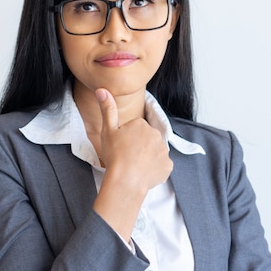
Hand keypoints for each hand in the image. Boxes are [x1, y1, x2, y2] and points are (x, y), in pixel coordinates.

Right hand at [93, 88, 172, 239]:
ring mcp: (164, 151)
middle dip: (139, 147)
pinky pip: (161, 166)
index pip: (135, 130)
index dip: (126, 139)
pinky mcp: (168, 166)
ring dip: (147, 158)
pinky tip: (143, 174)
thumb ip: (107, 109)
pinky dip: (154, 170)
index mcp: (142, 124)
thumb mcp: (107, 130)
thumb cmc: (115, 155)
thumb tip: (102, 89)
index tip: (120, 147)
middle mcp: (156, 134)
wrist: (125, 180)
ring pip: (154, 153)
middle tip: (126, 157)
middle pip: (146, 140)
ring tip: (134, 167)